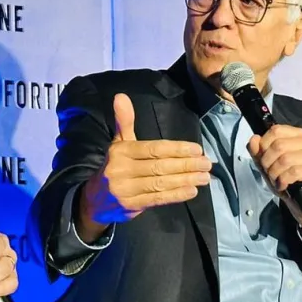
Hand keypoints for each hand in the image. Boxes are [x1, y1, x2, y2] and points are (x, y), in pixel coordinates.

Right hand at [77, 93, 211, 242]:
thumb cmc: (114, 166)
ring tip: (204, 177)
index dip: (176, 149)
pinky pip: (157, 199)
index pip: (153, 149)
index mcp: (121, 151)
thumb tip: (121, 96)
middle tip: (207, 163)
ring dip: (186, 180)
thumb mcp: (118, 143)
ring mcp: (125, 189)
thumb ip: (124, 121)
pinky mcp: (131, 206)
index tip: (197, 149)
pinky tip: (192, 191)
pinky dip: (176, 195)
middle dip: (186, 164)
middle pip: (160, 166)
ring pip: (161, 183)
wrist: (95, 199)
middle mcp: (122, 169)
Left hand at [247, 124, 301, 232]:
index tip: (263, 159)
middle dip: (268, 162)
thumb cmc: (284, 179)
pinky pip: (295, 172)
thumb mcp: (266, 164)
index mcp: (299, 135)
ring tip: (276, 180)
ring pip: (286, 159)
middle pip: (279, 145)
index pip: (276, 131)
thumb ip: (257, 151)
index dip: (264, 146)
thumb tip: (254, 139)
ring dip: (275, 173)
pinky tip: (283, 185)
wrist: (299, 201)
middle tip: (269, 173)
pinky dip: (283, 180)